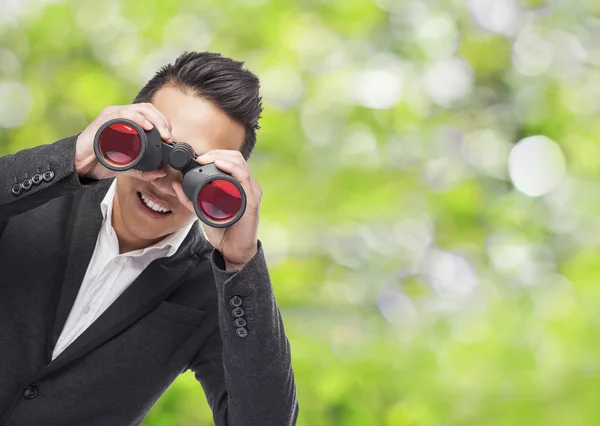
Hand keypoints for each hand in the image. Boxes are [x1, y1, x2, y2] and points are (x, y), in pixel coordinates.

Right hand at [75, 103, 173, 180]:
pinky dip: (137, 119)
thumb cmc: (101, 161)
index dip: (162, 122)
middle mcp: (119, 114)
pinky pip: (123, 115)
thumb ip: (143, 170)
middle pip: (146, 109)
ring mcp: (111, 116)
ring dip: (154, 120)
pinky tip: (146, 127)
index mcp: (126, 121)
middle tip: (168, 137)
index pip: (149, 113)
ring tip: (162, 133)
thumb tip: (160, 172)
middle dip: (162, 121)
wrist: (80, 165)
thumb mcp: (127, 166)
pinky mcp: (104, 121)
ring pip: (138, 109)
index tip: (170, 137)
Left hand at [171, 150, 261, 269]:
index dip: (215, 154)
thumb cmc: (222, 230)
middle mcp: (248, 186)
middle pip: (236, 157)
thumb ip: (189, 198)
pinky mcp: (252, 201)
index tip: (198, 157)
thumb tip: (176, 183)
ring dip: (222, 157)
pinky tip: (219, 165)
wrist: (233, 250)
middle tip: (200, 157)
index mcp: (239, 185)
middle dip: (216, 153)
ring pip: (240, 164)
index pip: (231, 160)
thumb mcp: (202, 210)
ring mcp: (252, 193)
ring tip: (206, 159)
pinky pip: (244, 178)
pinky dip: (232, 168)